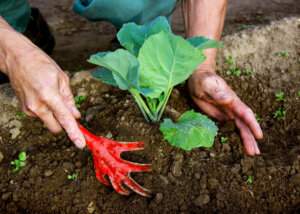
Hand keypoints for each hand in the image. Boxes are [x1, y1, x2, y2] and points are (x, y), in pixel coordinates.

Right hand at [3, 34, 85, 148]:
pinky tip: (43, 96)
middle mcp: (37, 105)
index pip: (64, 119)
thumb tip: (75, 115)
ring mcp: (29, 109)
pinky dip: (46, 111)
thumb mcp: (62, 78)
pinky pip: (41, 116)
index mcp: (49, 95)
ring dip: (54, 116)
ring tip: (52, 96)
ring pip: (49, 122)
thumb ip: (69, 99)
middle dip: (64, 123)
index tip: (81, 144)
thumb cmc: (41, 64)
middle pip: (56, 127)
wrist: (17, 58)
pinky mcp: (24, 109)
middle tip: (67, 110)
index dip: (74, 133)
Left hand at [188, 64, 262, 155]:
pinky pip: (233, 127)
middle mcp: (233, 107)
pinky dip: (239, 135)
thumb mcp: (207, 85)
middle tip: (255, 152)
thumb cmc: (202, 80)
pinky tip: (243, 144)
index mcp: (232, 100)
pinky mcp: (223, 115)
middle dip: (250, 137)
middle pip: (245, 124)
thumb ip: (217, 93)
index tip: (259, 136)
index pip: (245, 113)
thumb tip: (230, 100)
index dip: (252, 124)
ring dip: (247, 139)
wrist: (199, 77)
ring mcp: (229, 112)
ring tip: (253, 153)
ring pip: (241, 127)